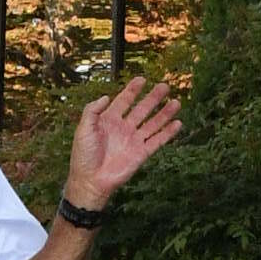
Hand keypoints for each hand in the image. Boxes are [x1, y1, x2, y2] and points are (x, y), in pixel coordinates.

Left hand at [61, 78, 183, 213]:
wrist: (91, 180)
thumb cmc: (83, 156)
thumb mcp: (83, 129)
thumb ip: (92, 111)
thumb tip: (106, 96)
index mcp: (109, 120)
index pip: (124, 101)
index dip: (133, 90)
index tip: (142, 79)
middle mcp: (124, 128)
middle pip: (142, 109)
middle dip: (153, 98)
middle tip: (164, 86)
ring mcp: (134, 140)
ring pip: (153, 123)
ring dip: (164, 113)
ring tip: (176, 102)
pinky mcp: (141, 153)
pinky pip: (157, 141)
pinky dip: (168, 133)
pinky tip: (178, 124)